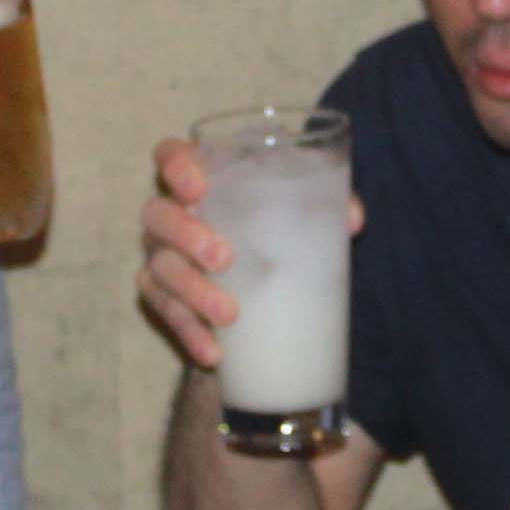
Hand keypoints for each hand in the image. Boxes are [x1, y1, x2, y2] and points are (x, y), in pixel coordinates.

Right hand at [141, 138, 364, 371]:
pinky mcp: (164, 296)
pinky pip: (166, 314)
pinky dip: (190, 334)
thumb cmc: (276, 223)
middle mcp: (172, 214)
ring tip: (229, 315)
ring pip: (160, 269)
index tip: (199, 188)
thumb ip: (329, 202)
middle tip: (225, 258)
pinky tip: (213, 352)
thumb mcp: (304, 206)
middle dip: (186, 236)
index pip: (170, 156)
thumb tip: (351, 220)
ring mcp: (163, 256)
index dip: (176, 167)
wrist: (260, 277)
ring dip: (192, 293)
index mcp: (202, 178)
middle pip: (157, 215)